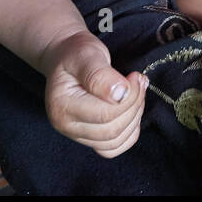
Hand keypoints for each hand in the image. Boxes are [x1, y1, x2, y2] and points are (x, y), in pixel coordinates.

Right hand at [42, 30, 147, 156]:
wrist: (67, 57)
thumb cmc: (76, 54)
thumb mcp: (87, 55)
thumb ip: (100, 75)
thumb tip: (120, 95)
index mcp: (62, 105)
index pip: (105, 114)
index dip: (129, 97)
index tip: (135, 76)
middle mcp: (66, 125)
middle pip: (111, 130)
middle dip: (134, 106)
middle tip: (139, 82)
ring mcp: (76, 134)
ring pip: (114, 141)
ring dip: (134, 118)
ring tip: (137, 93)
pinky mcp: (88, 138)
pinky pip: (113, 148)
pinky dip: (129, 133)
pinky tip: (132, 111)